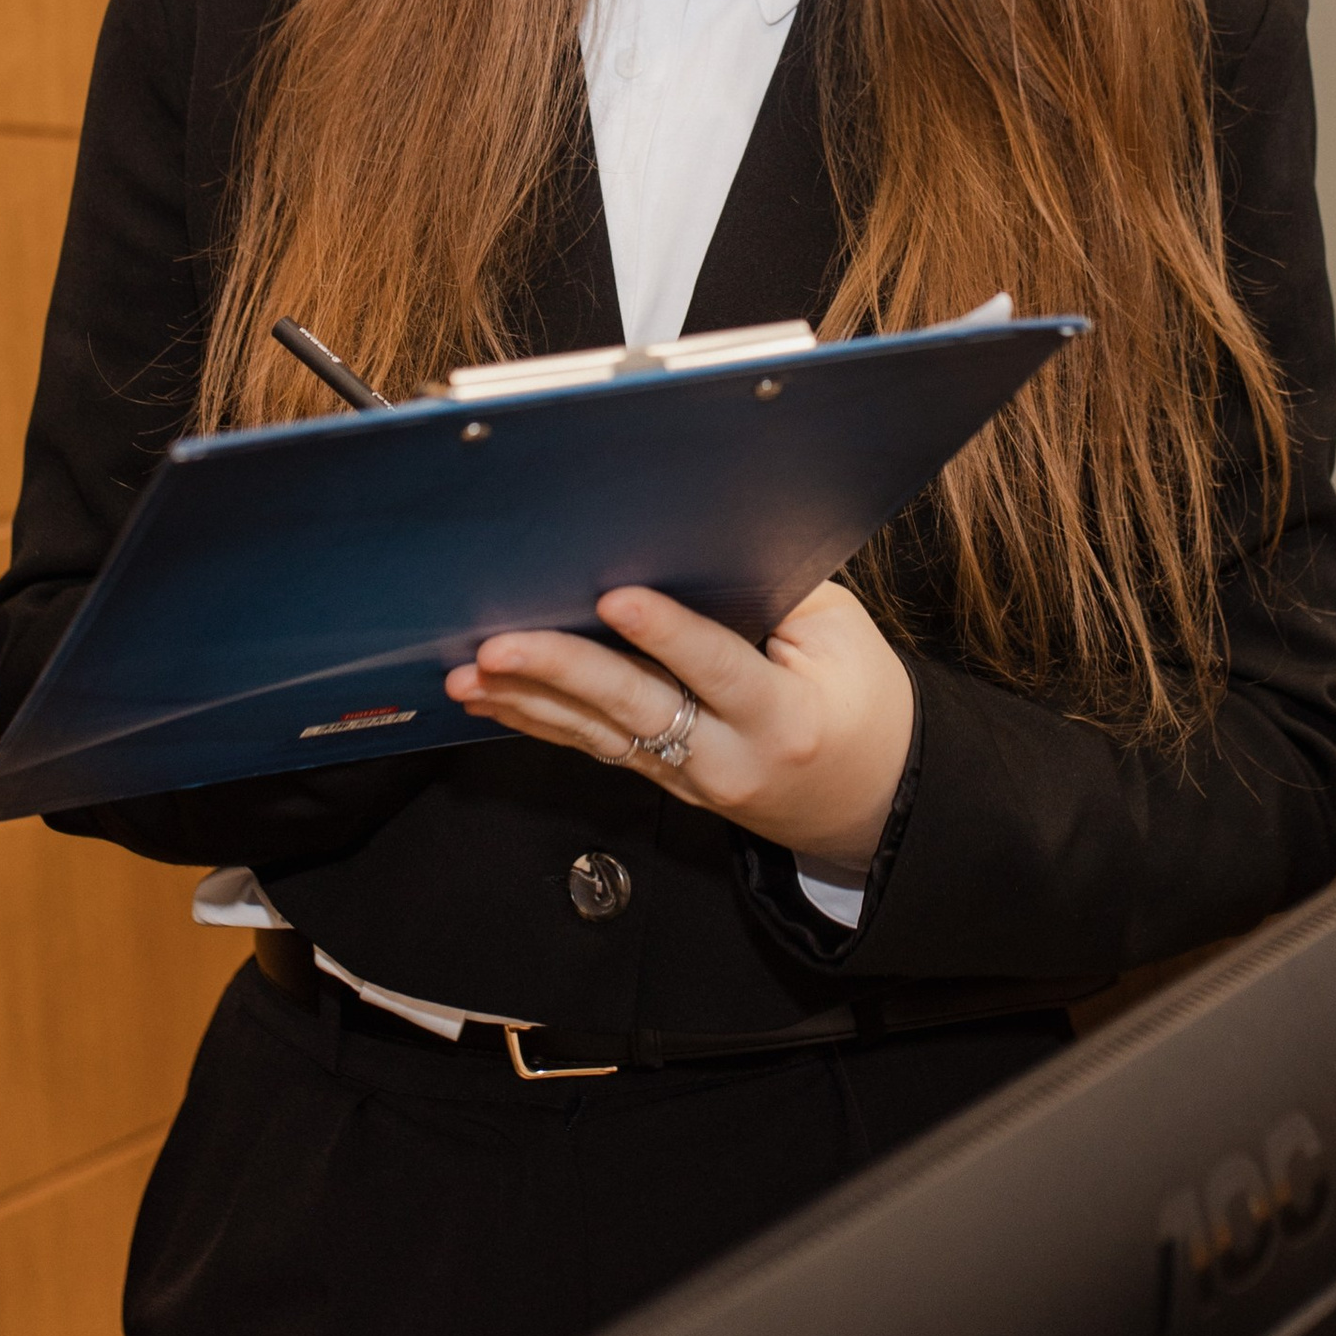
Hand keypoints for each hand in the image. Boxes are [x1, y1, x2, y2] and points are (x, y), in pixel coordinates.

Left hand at [447, 579, 915, 877]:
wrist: (867, 797)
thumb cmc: (859, 700)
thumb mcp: (841, 637)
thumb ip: (778, 592)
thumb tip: (699, 538)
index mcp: (783, 716)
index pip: (716, 668)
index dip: (666, 634)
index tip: (613, 597)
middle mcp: (728, 759)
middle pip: (636, 710)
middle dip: (562, 672)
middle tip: (498, 647)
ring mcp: (688, 779)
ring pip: (599, 736)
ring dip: (528, 702)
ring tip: (468, 674)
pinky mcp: (663, 781)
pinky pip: (595, 748)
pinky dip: (538, 720)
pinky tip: (491, 700)